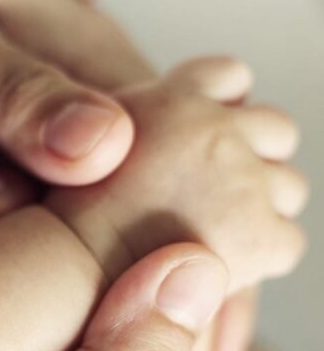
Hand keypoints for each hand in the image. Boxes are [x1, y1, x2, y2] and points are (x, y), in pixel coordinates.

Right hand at [46, 57, 308, 292]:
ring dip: (259, 208)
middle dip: (251, 157)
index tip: (195, 140)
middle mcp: (216, 131)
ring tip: (205, 233)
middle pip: (276, 129)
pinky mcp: (259, 238)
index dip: (219, 106)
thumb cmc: (62, 220)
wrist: (65, 273)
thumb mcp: (74, 142)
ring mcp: (243, 184)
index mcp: (174, 98)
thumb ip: (119, 123)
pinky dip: (259, 259)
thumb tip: (155, 123)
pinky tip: (215, 265)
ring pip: (289, 188)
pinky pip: (287, 243)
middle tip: (202, 195)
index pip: (229, 77)